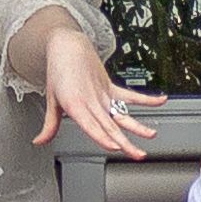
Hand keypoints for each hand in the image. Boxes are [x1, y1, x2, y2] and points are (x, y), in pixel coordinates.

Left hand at [35, 26, 165, 156]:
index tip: (114, 147)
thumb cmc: (58, 72)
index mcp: (76, 105)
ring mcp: (104, 94)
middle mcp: (93, 101)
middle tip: (138, 154)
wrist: (67, 47)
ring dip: (138, 125)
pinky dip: (146, 98)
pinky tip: (161, 100)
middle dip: (126, 142)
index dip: (103, 137)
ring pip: (123, 114)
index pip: (91, 125)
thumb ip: (49, 125)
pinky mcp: (111, 87)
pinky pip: (130, 95)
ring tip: (151, 134)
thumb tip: (39, 141)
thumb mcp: (51, 100)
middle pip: (111, 126)